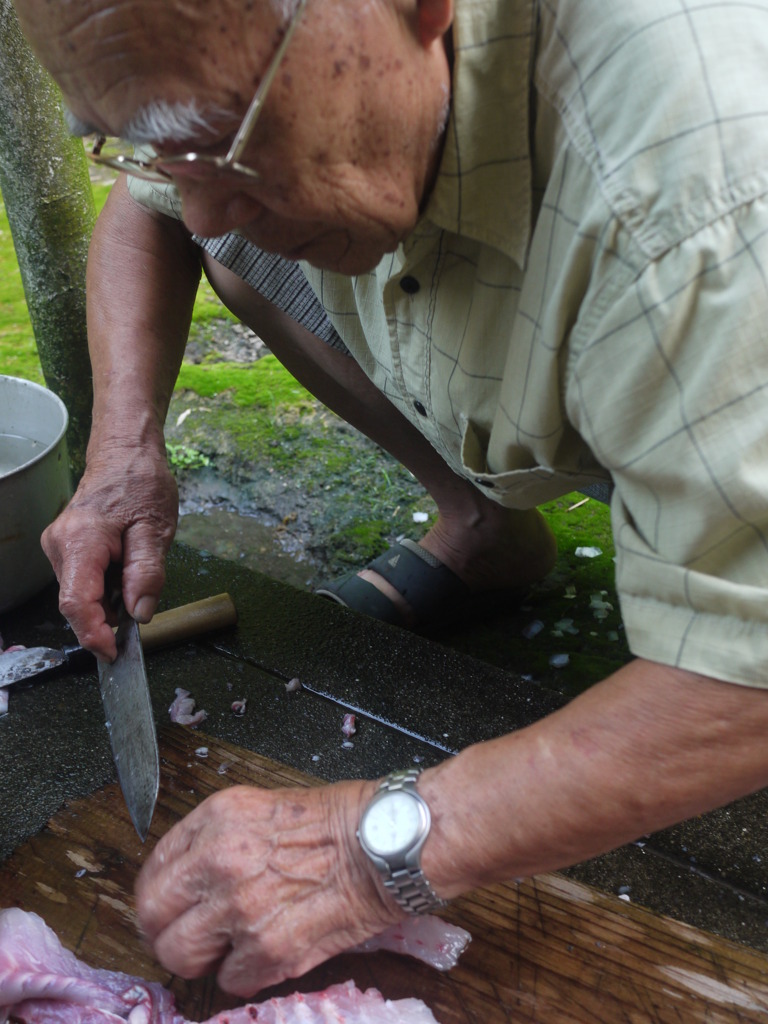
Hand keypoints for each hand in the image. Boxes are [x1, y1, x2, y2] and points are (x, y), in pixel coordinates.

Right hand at [41, 440, 177, 659]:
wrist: (124, 453)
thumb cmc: (141, 483)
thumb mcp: (156, 529)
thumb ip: (146, 573)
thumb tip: (140, 613)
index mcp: (81, 540)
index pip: (77, 602)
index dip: (93, 634)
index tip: (114, 653)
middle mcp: (60, 546)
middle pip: (77, 603)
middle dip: (106, 621)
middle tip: (139, 618)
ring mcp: (59, 548)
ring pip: (79, 595)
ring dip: (107, 604)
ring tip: (135, 581)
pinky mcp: (65, 549)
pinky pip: (82, 582)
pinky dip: (104, 591)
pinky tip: (123, 575)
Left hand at [135, 782, 399, 995]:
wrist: (388, 844)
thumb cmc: (341, 820)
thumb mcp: (265, 805)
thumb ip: (220, 837)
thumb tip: (191, 874)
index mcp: (218, 818)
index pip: (155, 867)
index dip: (158, 892)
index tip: (168, 904)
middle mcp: (220, 861)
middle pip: (153, 915)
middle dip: (166, 931)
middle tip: (186, 936)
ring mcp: (241, 908)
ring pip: (180, 955)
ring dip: (200, 958)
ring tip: (226, 949)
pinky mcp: (268, 950)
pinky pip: (230, 980)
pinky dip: (245, 975)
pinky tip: (266, 952)